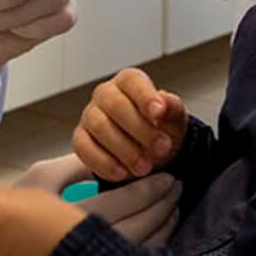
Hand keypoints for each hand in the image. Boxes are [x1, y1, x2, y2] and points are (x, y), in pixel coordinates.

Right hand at [15, 155, 180, 246]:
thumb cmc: (17, 210)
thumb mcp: (42, 177)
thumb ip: (78, 163)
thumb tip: (115, 157)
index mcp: (66, 219)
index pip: (119, 203)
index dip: (148, 191)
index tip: (166, 177)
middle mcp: (79, 248)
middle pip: (136, 228)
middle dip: (162, 207)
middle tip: (176, 188)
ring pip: (138, 249)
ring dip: (162, 227)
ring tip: (173, 207)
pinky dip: (153, 246)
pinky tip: (161, 232)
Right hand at [74, 68, 189, 182]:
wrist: (151, 152)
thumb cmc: (161, 128)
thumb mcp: (174, 118)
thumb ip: (172, 107)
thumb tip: (165, 100)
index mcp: (129, 82)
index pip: (132, 81)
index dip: (145, 97)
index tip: (159, 114)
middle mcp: (105, 94)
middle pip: (115, 105)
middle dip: (140, 129)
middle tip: (162, 148)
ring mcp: (90, 116)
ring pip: (100, 127)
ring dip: (125, 150)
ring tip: (145, 167)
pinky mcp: (80, 139)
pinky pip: (84, 149)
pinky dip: (104, 163)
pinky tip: (122, 173)